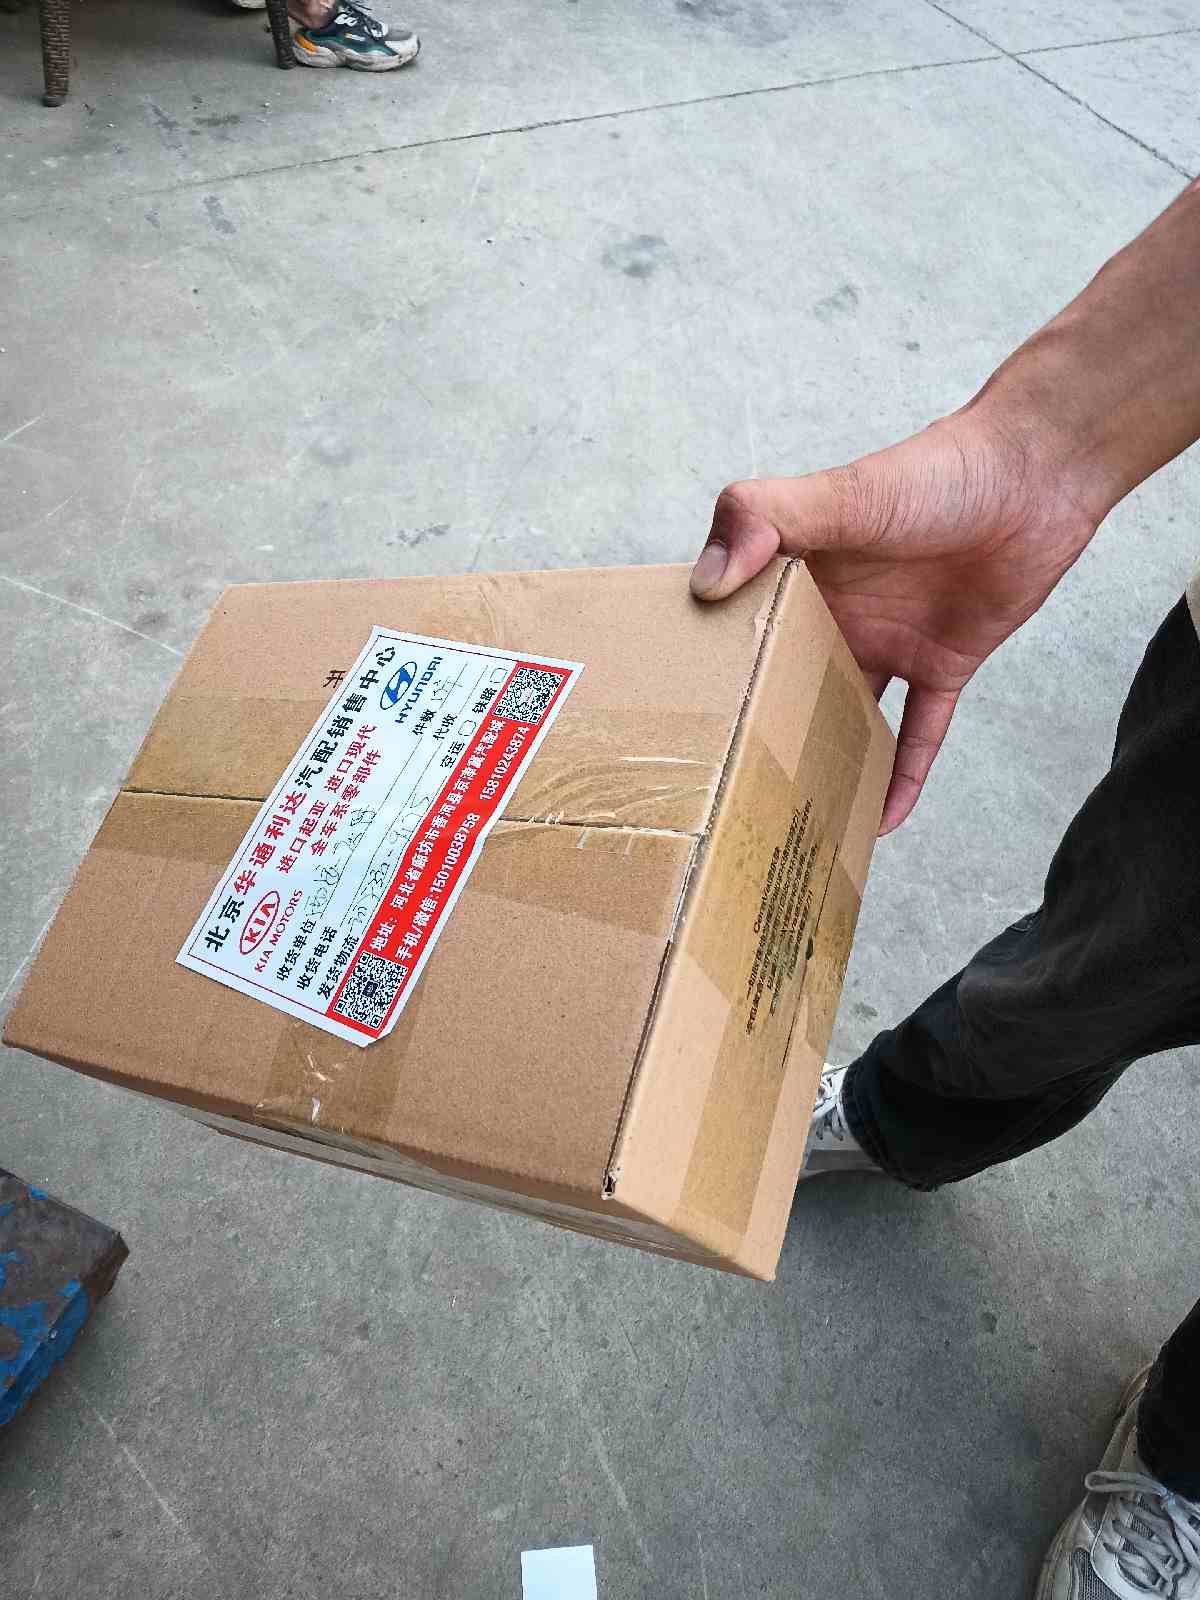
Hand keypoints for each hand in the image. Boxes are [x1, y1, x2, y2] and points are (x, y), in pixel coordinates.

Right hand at [691, 407, 1104, 832]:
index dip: (705, 666)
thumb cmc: (934, 472)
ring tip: (790, 822)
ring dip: (825, 763)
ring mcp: (888, 642)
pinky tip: (883, 824)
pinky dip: (902, 776)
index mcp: (798, 573)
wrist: (1036, 474)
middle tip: (715, 793)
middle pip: (784, 682)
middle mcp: (836, 612)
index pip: (736, 625)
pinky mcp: (941, 664)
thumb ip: (766, 519)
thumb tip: (707, 585)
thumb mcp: (838, 492)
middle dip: (755, 730)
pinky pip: (918, 733)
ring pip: (845, 717)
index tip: (664, 718)